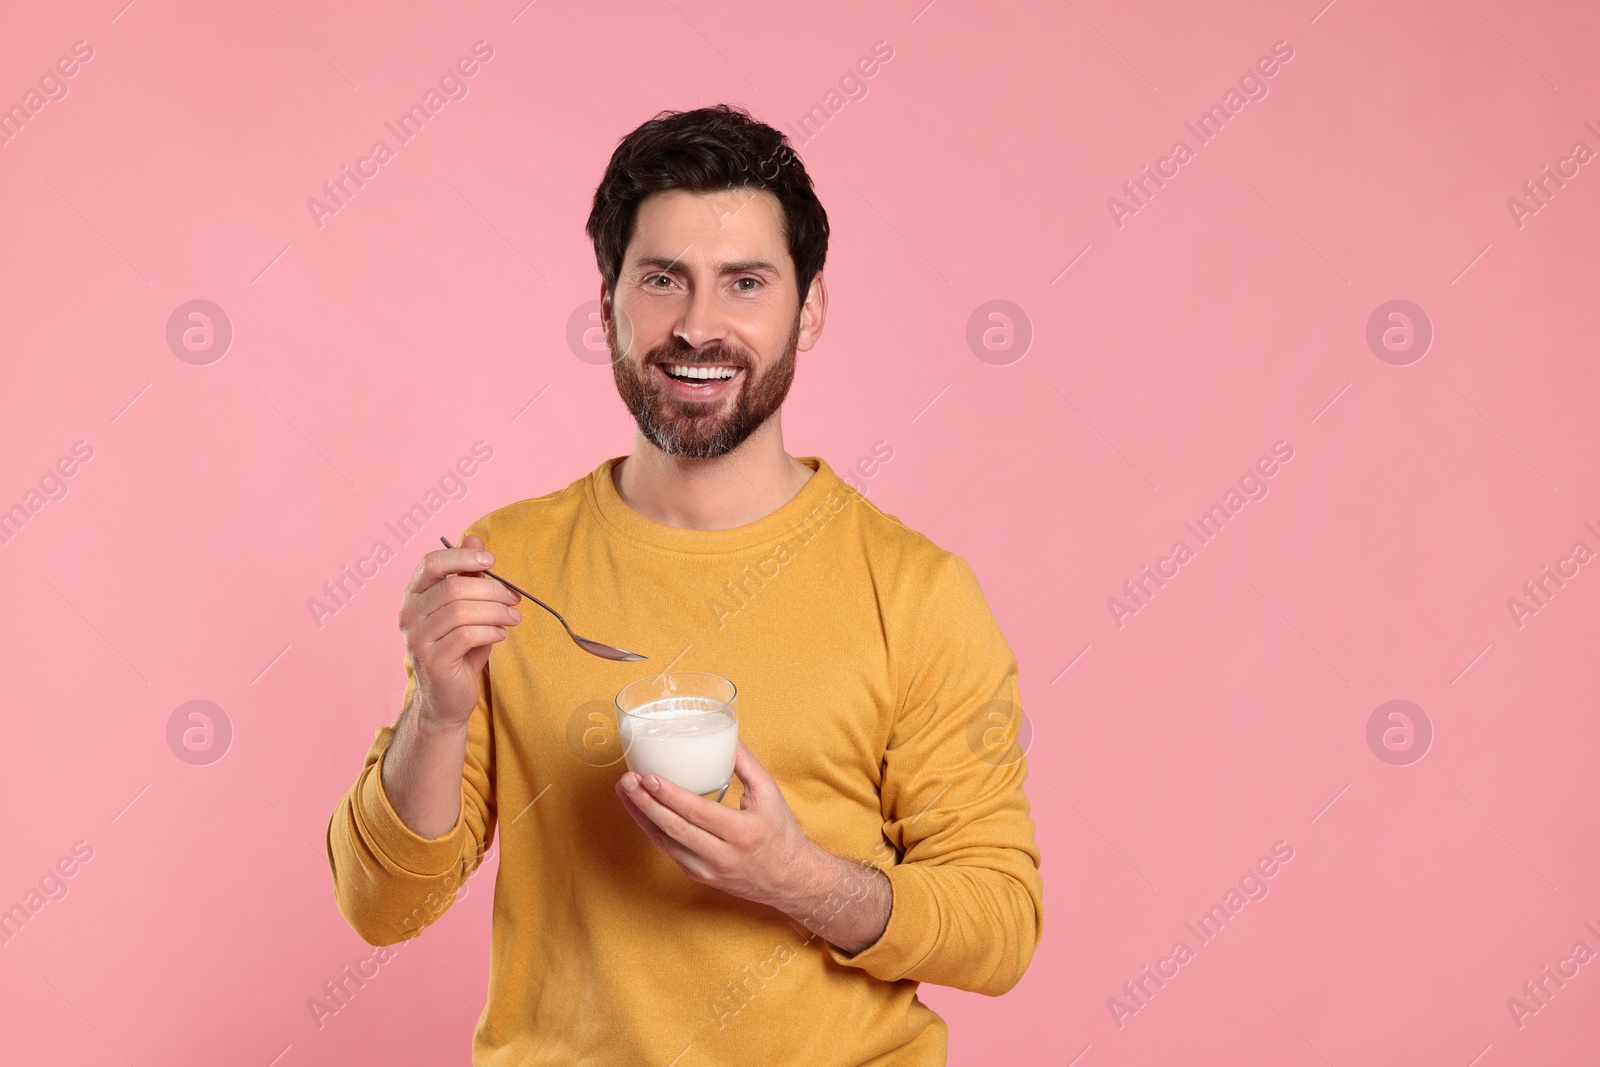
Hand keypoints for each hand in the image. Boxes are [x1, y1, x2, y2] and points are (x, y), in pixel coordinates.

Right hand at [398, 534, 521, 729]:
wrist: (449, 697)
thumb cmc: (459, 648)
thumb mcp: (466, 608)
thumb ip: (468, 576)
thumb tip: (474, 538)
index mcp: (414, 595)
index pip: (431, 563)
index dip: (462, 557)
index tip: (491, 560)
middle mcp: (408, 614)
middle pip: (453, 588)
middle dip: (492, 590)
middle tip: (514, 598)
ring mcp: (416, 638)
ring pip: (461, 611)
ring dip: (495, 611)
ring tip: (512, 617)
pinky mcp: (431, 660)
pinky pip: (466, 635)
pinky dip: (491, 631)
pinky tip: (500, 635)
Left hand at [613, 740, 813, 910]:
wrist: (791, 880)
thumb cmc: (781, 833)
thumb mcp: (770, 794)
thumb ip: (746, 764)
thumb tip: (726, 736)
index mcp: (742, 832)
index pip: (698, 812)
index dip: (670, 795)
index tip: (649, 777)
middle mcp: (722, 855)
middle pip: (674, 828)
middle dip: (645, 803)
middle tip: (626, 781)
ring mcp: (708, 870)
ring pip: (665, 843)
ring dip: (641, 816)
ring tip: (625, 793)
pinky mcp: (700, 877)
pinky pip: (670, 851)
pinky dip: (653, 830)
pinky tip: (641, 812)